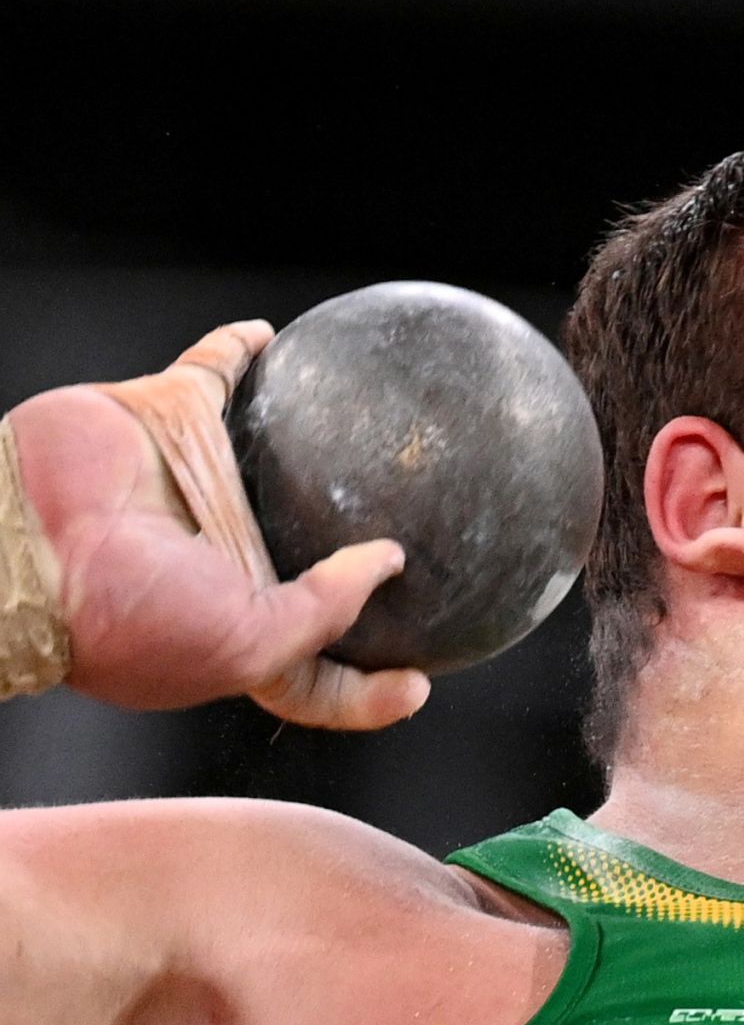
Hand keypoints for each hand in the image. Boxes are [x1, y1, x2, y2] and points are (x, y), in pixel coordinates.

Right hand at [7, 322, 430, 728]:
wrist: (29, 542)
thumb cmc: (131, 614)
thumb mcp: (249, 647)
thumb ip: (325, 614)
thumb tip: (387, 564)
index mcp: (237, 629)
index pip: (315, 673)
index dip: (368, 688)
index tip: (422, 681)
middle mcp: (223, 558)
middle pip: (308, 555)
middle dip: (359, 550)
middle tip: (424, 533)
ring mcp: (197, 484)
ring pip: (276, 453)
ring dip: (317, 437)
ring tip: (379, 426)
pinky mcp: (169, 417)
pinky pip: (219, 369)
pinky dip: (244, 349)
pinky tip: (278, 336)